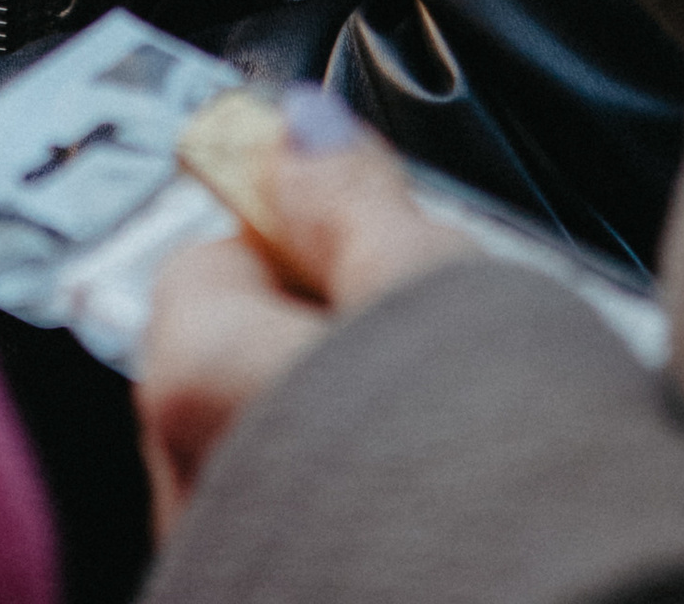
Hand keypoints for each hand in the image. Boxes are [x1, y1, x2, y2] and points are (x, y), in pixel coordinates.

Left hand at [138, 122, 472, 539]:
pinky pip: (320, 534)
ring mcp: (238, 572)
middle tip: (449, 342)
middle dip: (340, 343)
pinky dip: (376, 515)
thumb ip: (348, 198)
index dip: (308, 236)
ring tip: (470, 439)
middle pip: (246, 368)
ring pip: (287, 462)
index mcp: (194, 383)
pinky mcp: (288, 600)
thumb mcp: (431, 285)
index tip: (391, 241)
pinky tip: (461, 516)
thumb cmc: (494, 472)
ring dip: (361, 437)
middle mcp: (189, 494)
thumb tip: (294, 127)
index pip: (213, 257)